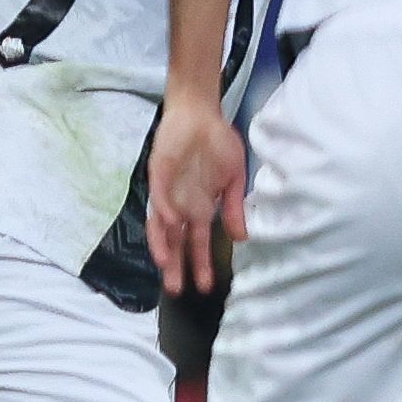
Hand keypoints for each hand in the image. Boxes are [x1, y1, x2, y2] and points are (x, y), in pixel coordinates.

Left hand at [145, 99, 247, 294]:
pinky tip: (171, 220)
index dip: (199, 263)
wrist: (201, 112)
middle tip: (177, 289)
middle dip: (176, 264)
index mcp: (198, 207)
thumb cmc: (216, 144)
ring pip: (160, 221)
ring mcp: (168, 188)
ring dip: (162, 242)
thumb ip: (233, 209)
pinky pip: (159, 192)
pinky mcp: (159, 170)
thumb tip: (241, 238)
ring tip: (165, 263)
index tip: (206, 286)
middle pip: (175, 239)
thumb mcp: (233, 179)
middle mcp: (180, 203)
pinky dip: (164, 206)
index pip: (195, 242)